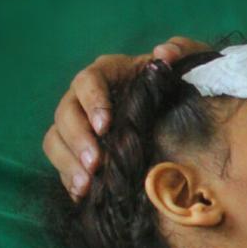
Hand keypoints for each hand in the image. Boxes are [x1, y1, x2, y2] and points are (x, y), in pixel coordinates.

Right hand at [43, 36, 208, 198]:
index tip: (105, 125)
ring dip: (67, 162)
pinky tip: (82, 195)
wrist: (185, 114)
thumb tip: (165, 52)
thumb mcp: (190, 64)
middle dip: (77, 139)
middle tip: (95, 163)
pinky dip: (68, 178)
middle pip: (65, 113)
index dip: (92, 102)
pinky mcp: (80, 150)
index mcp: (108, 73)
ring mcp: (80, 125)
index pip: (88, 81)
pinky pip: (62, 162)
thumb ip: (183, 52)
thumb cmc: (182, 85)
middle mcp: (86, 98)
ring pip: (56, 139)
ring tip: (86, 184)